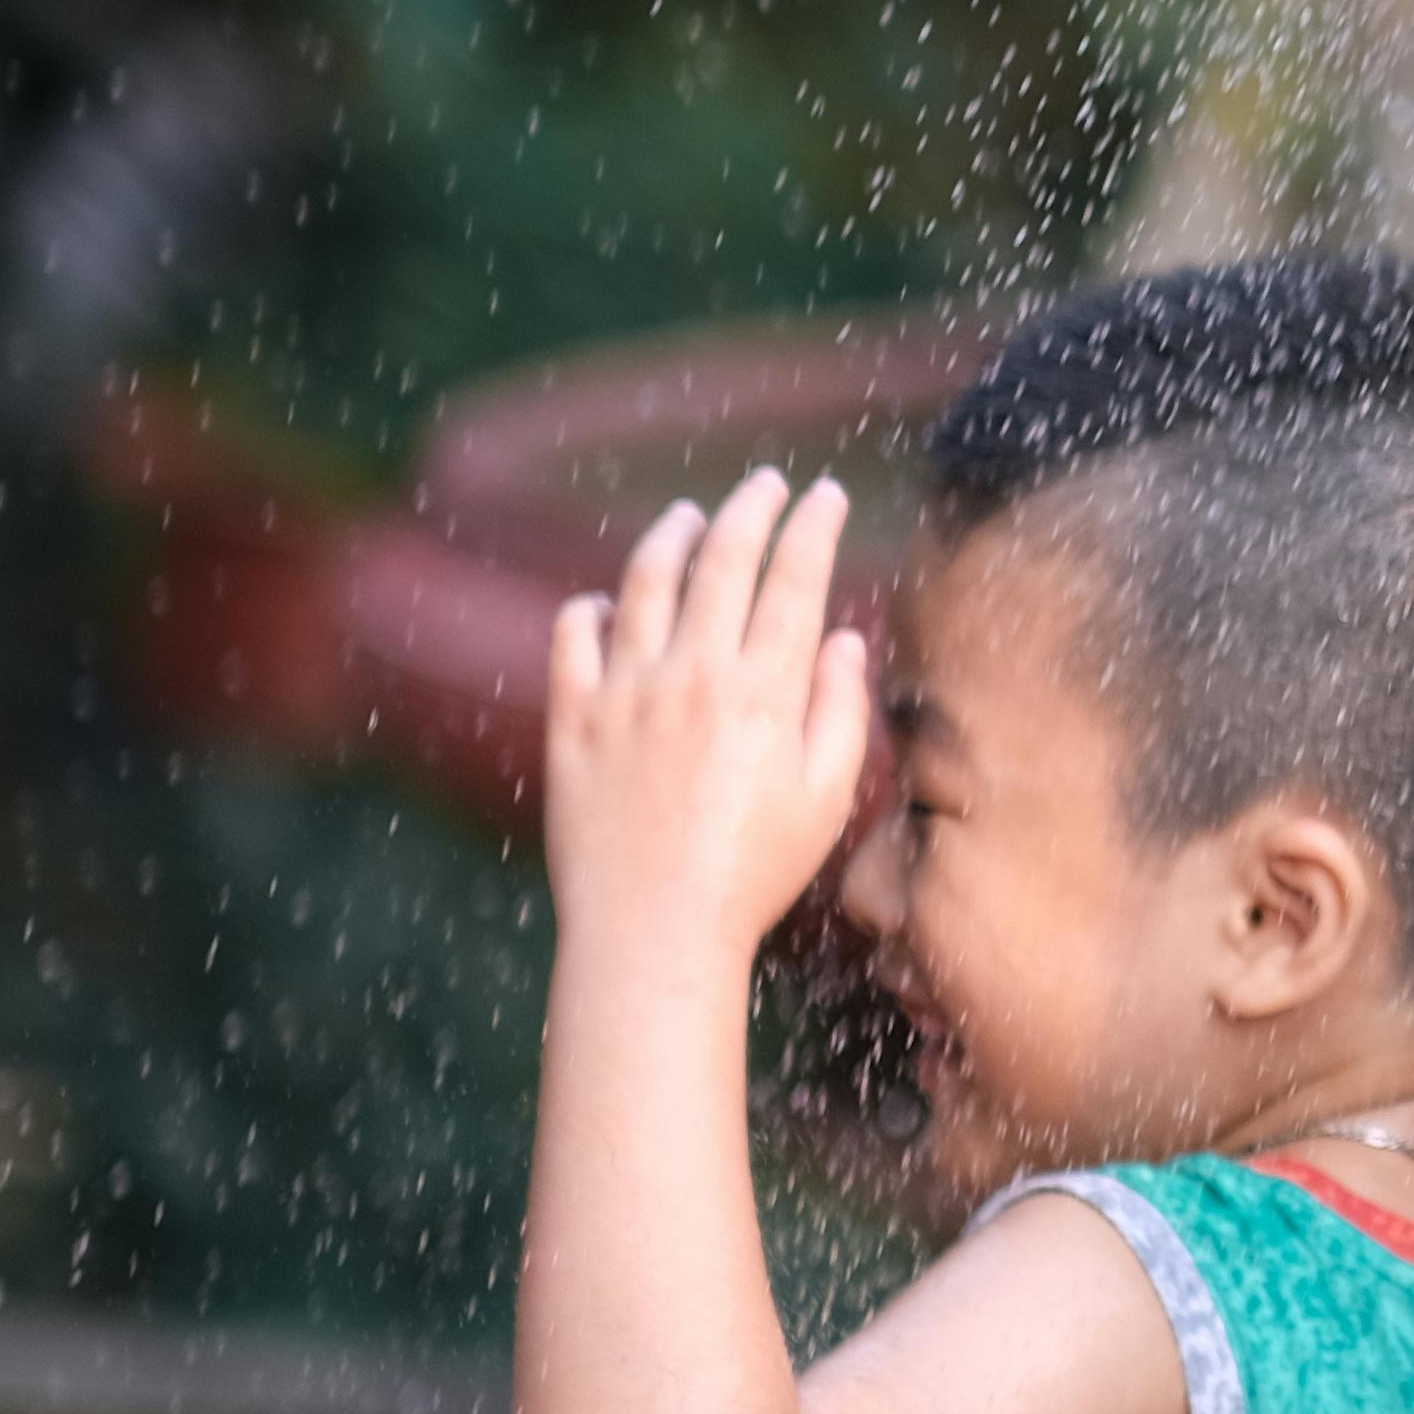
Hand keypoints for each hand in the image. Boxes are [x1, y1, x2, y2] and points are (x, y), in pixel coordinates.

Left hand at [545, 469, 868, 958]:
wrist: (654, 928)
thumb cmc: (757, 874)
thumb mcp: (827, 798)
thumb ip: (840, 710)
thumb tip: (841, 639)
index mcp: (765, 692)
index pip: (794, 579)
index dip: (812, 526)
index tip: (824, 495)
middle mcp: (693, 674)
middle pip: (722, 560)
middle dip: (750, 509)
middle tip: (767, 485)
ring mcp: (626, 690)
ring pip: (644, 580)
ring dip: (672, 535)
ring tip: (689, 517)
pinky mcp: (572, 718)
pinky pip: (574, 633)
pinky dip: (593, 604)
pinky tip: (609, 602)